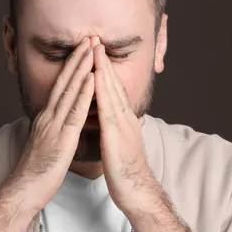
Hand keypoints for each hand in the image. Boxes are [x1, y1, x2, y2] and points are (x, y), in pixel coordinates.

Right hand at [8, 36, 94, 210]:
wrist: (25, 190)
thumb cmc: (38, 170)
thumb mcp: (47, 143)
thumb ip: (54, 128)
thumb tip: (62, 121)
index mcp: (47, 117)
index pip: (61, 86)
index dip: (72, 66)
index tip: (83, 49)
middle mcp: (48, 116)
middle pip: (64, 81)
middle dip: (77, 58)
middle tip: (89, 37)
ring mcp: (53, 125)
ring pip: (69, 91)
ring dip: (81, 68)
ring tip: (92, 48)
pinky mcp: (61, 138)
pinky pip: (74, 112)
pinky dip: (83, 93)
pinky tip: (92, 78)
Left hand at [91, 37, 154, 211]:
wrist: (137, 191)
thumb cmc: (127, 171)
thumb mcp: (120, 144)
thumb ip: (116, 129)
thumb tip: (110, 121)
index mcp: (123, 120)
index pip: (113, 89)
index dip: (105, 69)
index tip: (96, 52)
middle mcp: (125, 118)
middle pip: (113, 84)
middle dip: (103, 61)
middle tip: (95, 39)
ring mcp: (122, 125)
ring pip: (111, 91)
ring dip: (103, 69)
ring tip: (95, 49)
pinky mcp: (117, 135)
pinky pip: (108, 109)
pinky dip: (102, 92)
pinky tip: (95, 78)